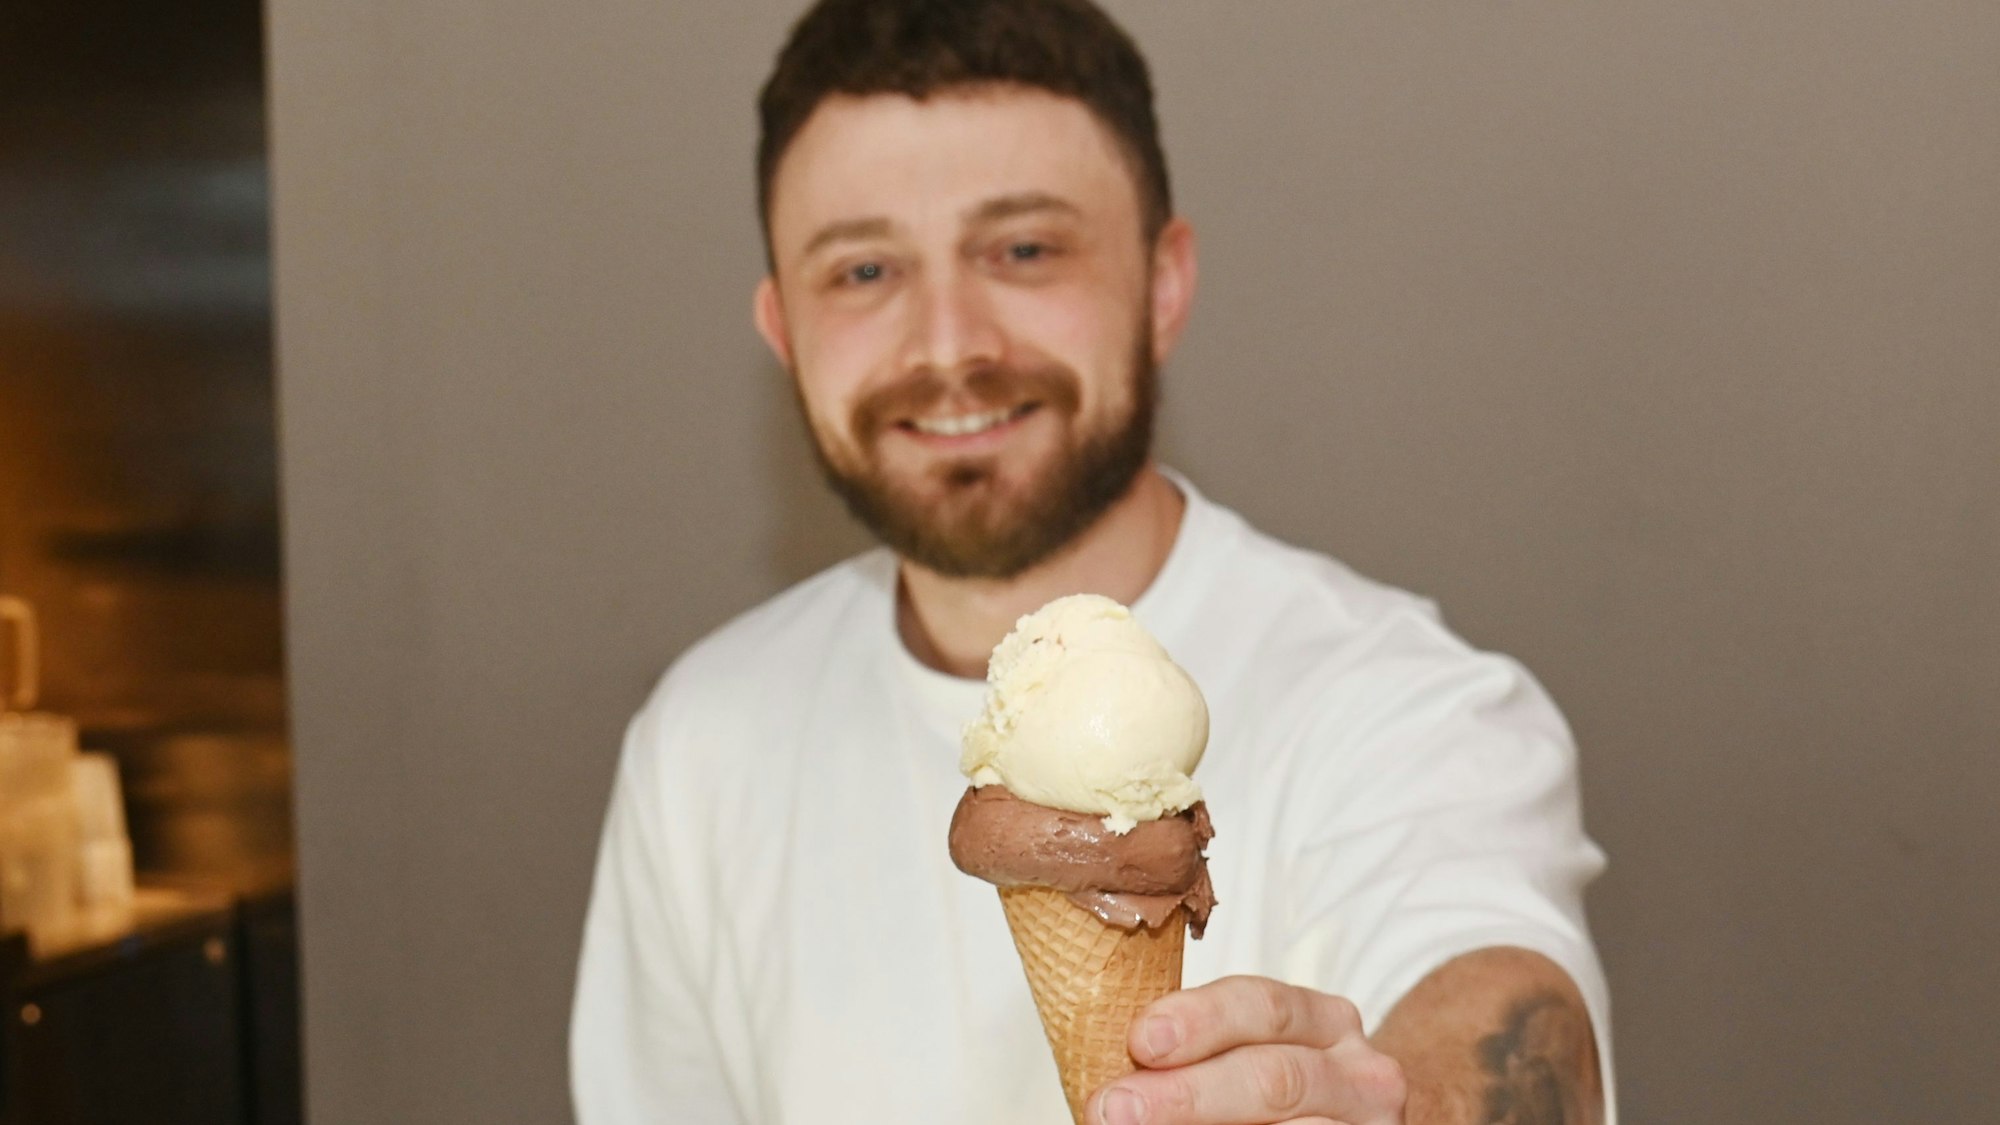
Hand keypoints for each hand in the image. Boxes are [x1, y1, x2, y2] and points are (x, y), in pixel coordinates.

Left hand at [1089, 976, 1407, 1124]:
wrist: (1344, 1124)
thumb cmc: (1272, 1092)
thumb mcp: (1249, 1056)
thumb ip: (1194, 1056)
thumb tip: (1112, 1078)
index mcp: (1325, 1021)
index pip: (1264, 1006)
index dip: (1199, 1020)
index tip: (1139, 1041)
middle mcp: (1360, 1072)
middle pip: (1273, 1076)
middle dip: (1185, 1094)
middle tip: (1114, 1108)